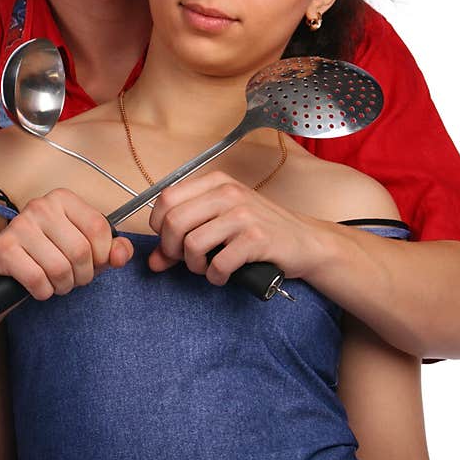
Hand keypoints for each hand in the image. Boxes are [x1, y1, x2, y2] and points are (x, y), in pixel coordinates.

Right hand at [0, 188, 132, 300]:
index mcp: (64, 199)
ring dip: (63, 286)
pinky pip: (37, 279)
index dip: (103, 255)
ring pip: (60, 268)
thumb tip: (121, 254)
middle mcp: (41, 206)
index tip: (95, 263)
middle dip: (83, 275)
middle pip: (80, 250)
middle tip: (74, 278)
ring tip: (57, 282)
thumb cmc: (50, 254)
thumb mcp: (87, 249)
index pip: (98, 227)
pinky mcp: (4, 248)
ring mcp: (20, 225)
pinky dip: (43, 291)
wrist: (6, 268)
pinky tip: (38, 285)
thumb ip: (113, 250)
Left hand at [147, 171, 316, 285]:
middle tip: (187, 260)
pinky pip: (218, 264)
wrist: (305, 241)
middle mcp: (228, 193)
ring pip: (192, 244)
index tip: (170, 242)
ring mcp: (243, 215)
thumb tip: (154, 261)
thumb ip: (184, 238)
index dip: (159, 226)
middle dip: (172, 249)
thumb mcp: (220, 224)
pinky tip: (224, 274)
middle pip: (174, 221)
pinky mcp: (256, 239)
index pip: (166, 198)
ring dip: (194, 266)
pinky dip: (216, 277)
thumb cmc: (260, 230)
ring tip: (207, 267)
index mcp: (216, 182)